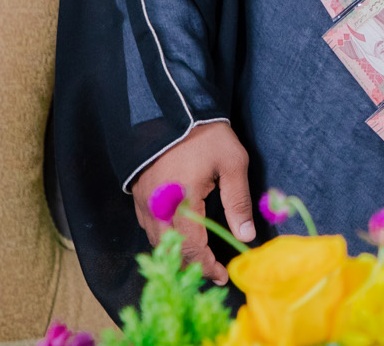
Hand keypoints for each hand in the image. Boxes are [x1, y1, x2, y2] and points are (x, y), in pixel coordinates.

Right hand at [131, 121, 255, 285]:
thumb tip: (245, 236)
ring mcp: (144, 203)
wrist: (171, 109)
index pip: (192, 248)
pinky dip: (165, 240)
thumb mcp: (233, 163)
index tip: (223, 274)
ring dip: (178, 255)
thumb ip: (238, 202)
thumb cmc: (205, 135)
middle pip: (172, 252)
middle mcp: (157, 209)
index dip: (207, 266)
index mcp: (181, 202)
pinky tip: (181, 238)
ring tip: (200, 260)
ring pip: (158, 242)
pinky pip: (149, 229)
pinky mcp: (138, 196)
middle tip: (214, 272)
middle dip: (193, 266)